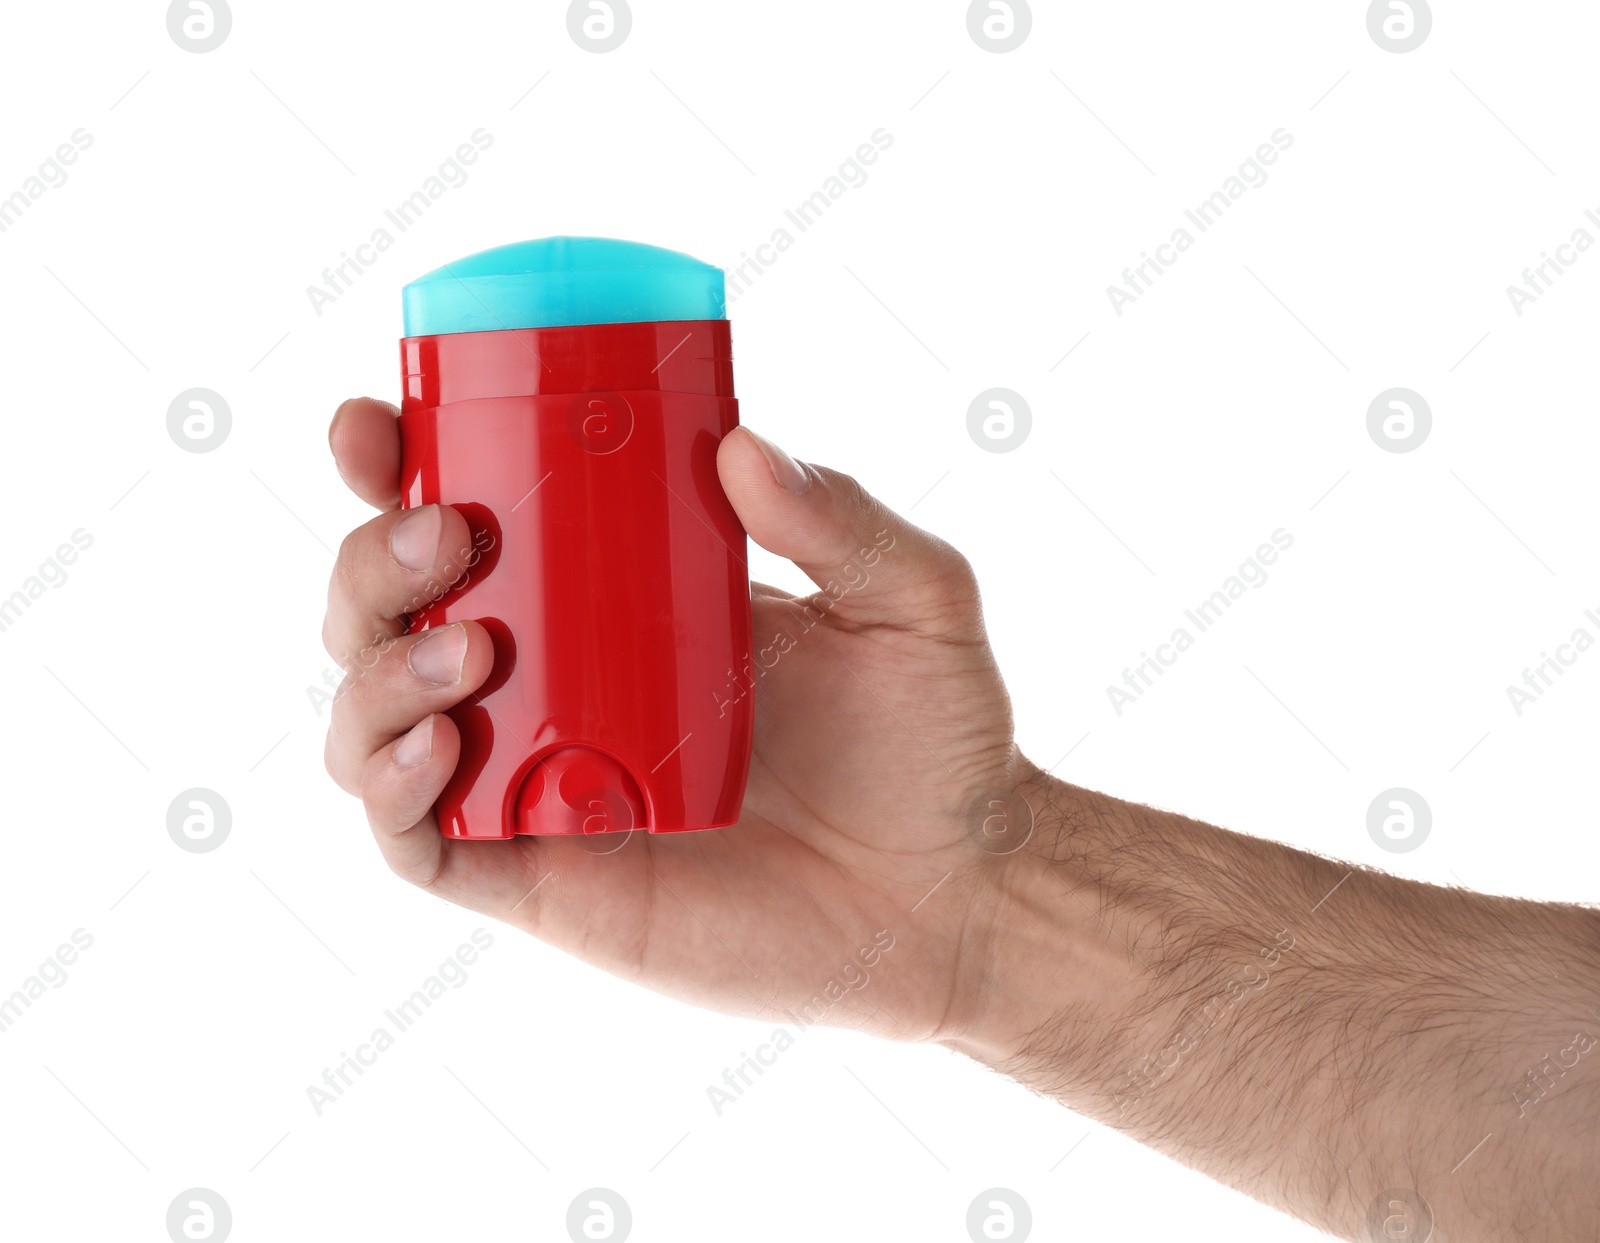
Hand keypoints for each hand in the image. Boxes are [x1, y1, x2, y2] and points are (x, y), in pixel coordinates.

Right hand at [322, 396, 1034, 1042]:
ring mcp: (538, 779)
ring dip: (374, 671)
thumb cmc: (931, 742)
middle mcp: (554, 679)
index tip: (376, 422)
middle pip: (392, 609)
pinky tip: (436, 748)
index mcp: (617, 593)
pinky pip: (416, 842)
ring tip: (468, 652)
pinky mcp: (541, 878)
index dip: (399, 464)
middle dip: (372, 560)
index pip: (475, 514)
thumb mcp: (910, 600)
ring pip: (372, 719)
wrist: (954, 892)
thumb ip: (842, 519)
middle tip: (444, 534)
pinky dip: (388, 791)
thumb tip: (741, 446)